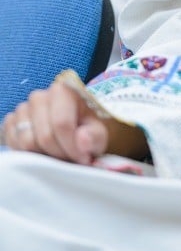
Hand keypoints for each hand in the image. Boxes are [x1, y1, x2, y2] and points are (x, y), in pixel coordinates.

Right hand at [2, 78, 146, 164]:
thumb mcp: (99, 134)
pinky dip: (28, 153)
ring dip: (43, 155)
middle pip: (43, 136)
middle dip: (59, 154)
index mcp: (64, 91)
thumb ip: (94, 137)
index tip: (83, 159)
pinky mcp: (12, 121)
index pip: (62, 124)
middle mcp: (39, 96)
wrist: (76, 129)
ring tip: (59, 154)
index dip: (71, 147)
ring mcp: (23, 108)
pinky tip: (43, 151)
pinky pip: (13, 143)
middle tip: (71, 159)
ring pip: (26, 142)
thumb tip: (82, 140)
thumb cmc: (89, 130)